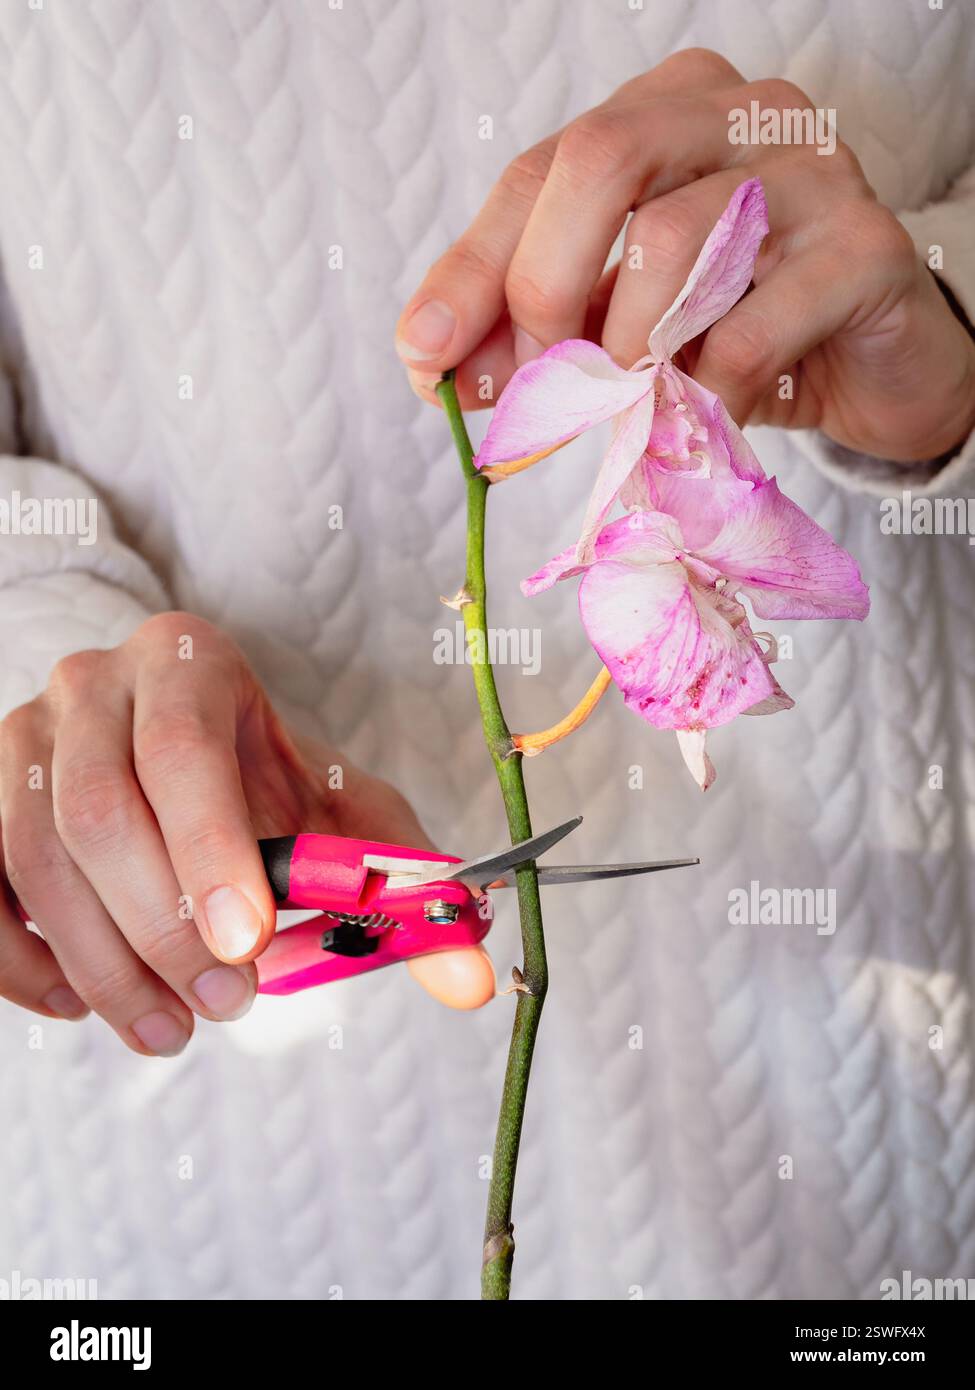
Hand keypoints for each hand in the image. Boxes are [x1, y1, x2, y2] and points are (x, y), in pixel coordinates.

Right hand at [0, 613, 494, 1054]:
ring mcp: (22, 735)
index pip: (182, 748)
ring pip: (34, 856)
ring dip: (101, 963)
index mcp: (188, 662)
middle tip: (224, 1006)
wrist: (173, 743)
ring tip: (169, 1027)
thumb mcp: (343, 808)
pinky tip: (82, 1001)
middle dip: (161, 929)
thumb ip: (403, 880)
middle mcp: (94, 684)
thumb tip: (470, 978)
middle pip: (98, 810)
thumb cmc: (264, 776)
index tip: (247, 946)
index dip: (208, 850)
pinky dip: (23, 962)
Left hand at [396, 48, 974, 462]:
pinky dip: (700, 397)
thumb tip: (437, 371)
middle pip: (599, 158)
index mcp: (665, 112)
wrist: (877, 370)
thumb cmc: (741, 332)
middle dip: (542, 287)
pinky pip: (746, 332)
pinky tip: (704, 418)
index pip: (541, 169)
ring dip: (626, 352)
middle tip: (542, 383)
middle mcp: (738, 114)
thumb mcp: (621, 326)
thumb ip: (538, 333)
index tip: (424, 357)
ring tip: (634, 406)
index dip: (472, 269)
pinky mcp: (865, 250)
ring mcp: (810, 171)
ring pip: (672, 239)